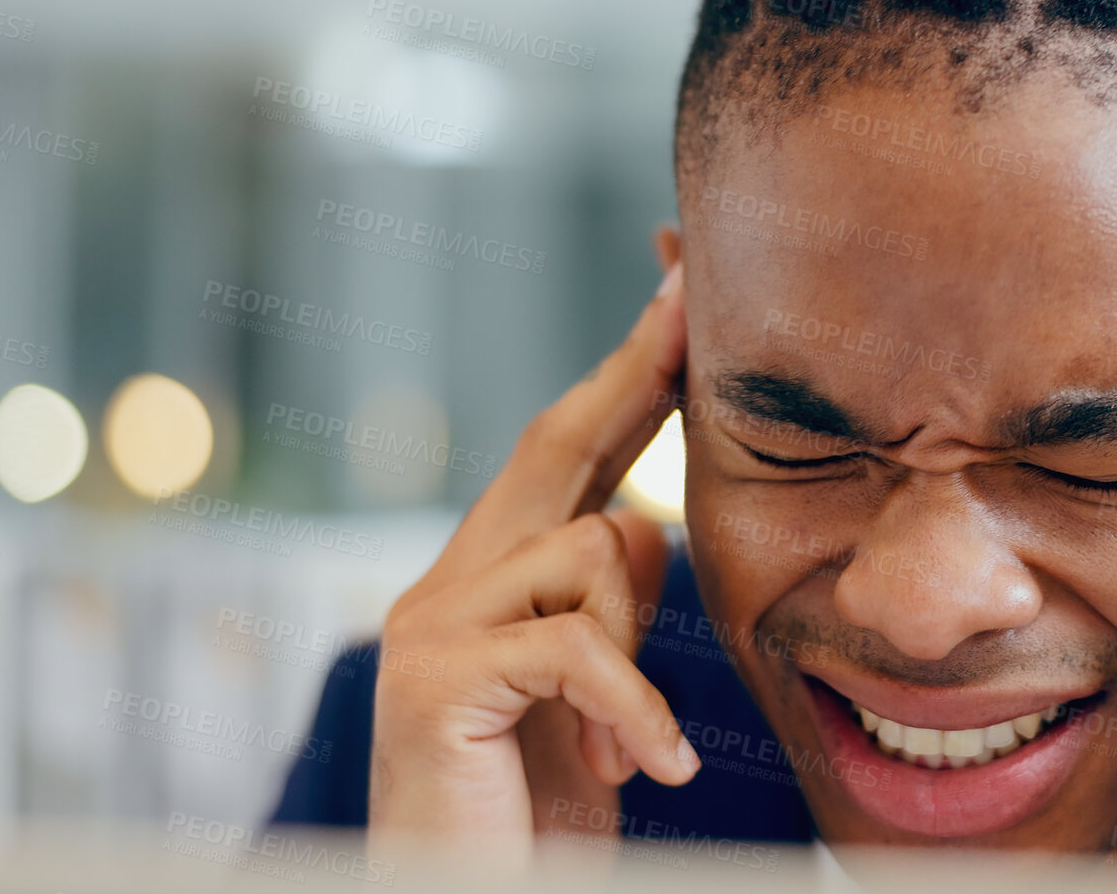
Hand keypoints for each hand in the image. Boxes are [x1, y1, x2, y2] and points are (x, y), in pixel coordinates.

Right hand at [368, 261, 700, 868]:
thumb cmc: (532, 822)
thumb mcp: (592, 699)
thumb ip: (606, 609)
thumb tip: (639, 528)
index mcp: (492, 584)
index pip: (565, 458)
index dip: (624, 377)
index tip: (679, 297)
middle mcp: (447, 584)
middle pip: (553, 444)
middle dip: (633, 369)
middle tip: (689, 293)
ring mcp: (428, 624)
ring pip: (593, 551)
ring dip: (638, 651)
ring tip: (628, 747)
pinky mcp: (428, 678)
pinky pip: (575, 644)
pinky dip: (631, 705)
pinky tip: (644, 767)